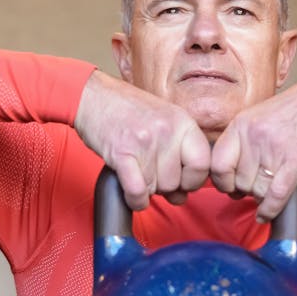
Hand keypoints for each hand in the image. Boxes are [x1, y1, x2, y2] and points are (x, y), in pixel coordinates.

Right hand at [75, 70, 210, 209]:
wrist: (92, 96)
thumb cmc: (128, 110)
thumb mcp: (165, 120)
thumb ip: (180, 153)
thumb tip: (182, 196)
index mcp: (183, 122)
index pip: (203, 164)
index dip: (193, 180)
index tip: (182, 180)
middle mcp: (167, 131)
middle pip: (177, 182)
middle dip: (164, 186)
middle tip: (151, 172)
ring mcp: (145, 141)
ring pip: (156, 188)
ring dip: (147, 188)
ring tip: (137, 170)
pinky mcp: (122, 153)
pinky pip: (137, 191)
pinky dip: (136, 199)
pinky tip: (133, 194)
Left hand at [211, 65, 296, 221]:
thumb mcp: (260, 116)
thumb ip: (242, 140)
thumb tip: (228, 173)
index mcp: (242, 124)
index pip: (218, 163)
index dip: (221, 181)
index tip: (228, 185)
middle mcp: (254, 136)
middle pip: (238, 181)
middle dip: (244, 191)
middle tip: (254, 188)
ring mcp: (275, 148)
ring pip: (257, 190)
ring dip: (261, 197)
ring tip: (268, 190)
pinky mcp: (296, 160)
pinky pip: (276, 195)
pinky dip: (270, 209)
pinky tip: (266, 213)